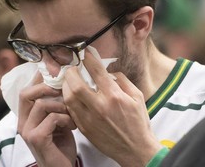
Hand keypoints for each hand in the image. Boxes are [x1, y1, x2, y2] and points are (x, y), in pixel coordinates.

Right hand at [18, 73, 76, 166]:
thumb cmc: (61, 143)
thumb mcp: (57, 120)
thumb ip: (55, 104)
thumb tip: (63, 81)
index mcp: (26, 116)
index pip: (26, 90)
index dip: (39, 78)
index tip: (54, 69)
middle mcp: (23, 122)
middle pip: (26, 93)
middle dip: (46, 87)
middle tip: (63, 89)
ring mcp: (27, 131)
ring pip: (42, 104)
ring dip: (62, 105)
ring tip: (72, 114)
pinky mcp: (36, 139)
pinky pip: (52, 118)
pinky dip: (65, 118)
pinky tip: (73, 125)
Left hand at [62, 51, 161, 166]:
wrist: (135, 149)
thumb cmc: (138, 122)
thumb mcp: (137, 96)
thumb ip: (122, 80)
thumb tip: (108, 71)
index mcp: (115, 96)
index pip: (97, 72)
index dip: (89, 59)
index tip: (85, 54)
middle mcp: (100, 106)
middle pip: (76, 85)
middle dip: (71, 72)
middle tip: (72, 68)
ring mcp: (90, 119)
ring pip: (69, 98)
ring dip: (66, 86)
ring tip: (69, 81)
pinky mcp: (84, 128)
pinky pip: (70, 111)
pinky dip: (68, 100)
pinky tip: (71, 96)